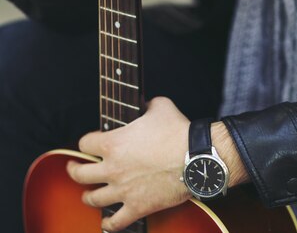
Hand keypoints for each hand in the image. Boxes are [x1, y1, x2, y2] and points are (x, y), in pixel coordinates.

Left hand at [67, 97, 189, 231]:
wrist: (195, 156)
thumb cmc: (177, 130)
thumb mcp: (159, 105)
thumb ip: (146, 103)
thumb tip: (144, 103)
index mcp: (113, 143)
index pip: (85, 143)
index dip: (86, 140)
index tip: (90, 141)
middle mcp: (112, 168)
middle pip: (80, 173)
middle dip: (73, 169)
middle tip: (73, 167)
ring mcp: (123, 190)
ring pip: (93, 198)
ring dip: (87, 195)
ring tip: (86, 193)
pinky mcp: (137, 207)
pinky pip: (116, 222)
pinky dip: (108, 223)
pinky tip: (106, 221)